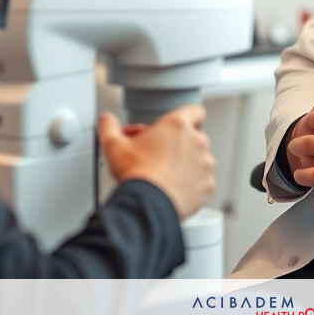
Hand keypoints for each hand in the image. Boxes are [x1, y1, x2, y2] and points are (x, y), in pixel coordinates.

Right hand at [97, 104, 214, 219]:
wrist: (148, 204)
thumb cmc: (136, 173)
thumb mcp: (114, 145)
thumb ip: (109, 127)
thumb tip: (106, 120)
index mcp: (178, 125)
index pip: (194, 110)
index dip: (186, 116)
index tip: (177, 126)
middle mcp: (197, 141)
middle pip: (193, 136)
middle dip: (178, 144)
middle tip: (158, 154)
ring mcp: (205, 163)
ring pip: (200, 159)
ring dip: (187, 163)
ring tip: (166, 174)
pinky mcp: (208, 184)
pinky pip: (203, 180)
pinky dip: (193, 183)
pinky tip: (175, 188)